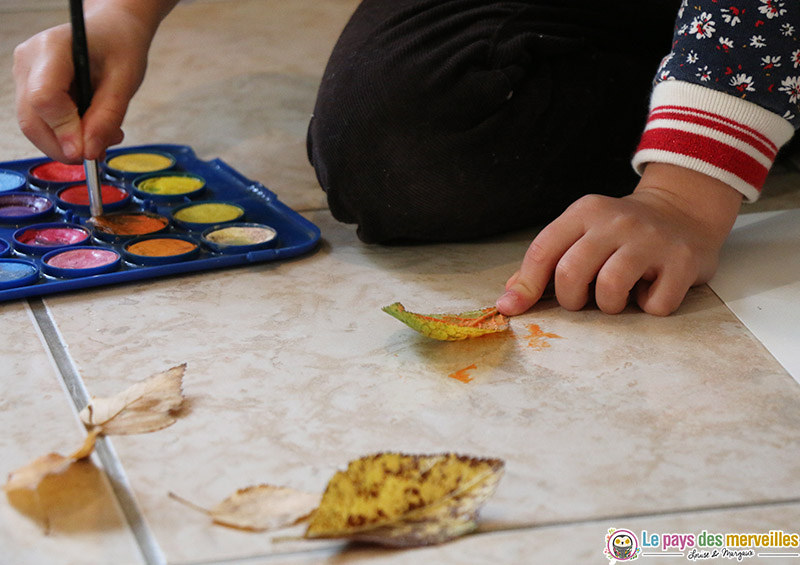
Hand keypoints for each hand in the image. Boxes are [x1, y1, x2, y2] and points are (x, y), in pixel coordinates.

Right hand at [12, 2, 170, 161]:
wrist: (111, 30)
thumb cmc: (120, 47)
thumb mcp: (126, 80)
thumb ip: (107, 116)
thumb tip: (89, 152)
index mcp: (52, 48)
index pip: (43, 98)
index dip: (64, 132)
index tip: (89, 153)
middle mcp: (28, 61)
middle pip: (32, 119)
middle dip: (65, 147)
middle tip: (101, 152)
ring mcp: (23, 75)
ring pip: (34, 126)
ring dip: (69, 144)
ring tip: (104, 137)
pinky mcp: (28, 88)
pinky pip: (42, 123)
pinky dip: (66, 137)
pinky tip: (92, 130)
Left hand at [496, 163, 743, 315]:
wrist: (684, 211)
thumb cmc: (620, 234)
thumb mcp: (581, 233)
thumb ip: (545, 263)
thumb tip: (509, 300)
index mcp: (585, 211)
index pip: (543, 250)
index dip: (525, 286)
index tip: (514, 309)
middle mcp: (617, 221)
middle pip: (571, 274)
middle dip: (571, 300)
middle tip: (584, 299)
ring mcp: (651, 239)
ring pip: (610, 290)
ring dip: (609, 306)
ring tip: (619, 295)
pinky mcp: (682, 261)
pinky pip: (654, 306)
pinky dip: (650, 307)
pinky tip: (651, 289)